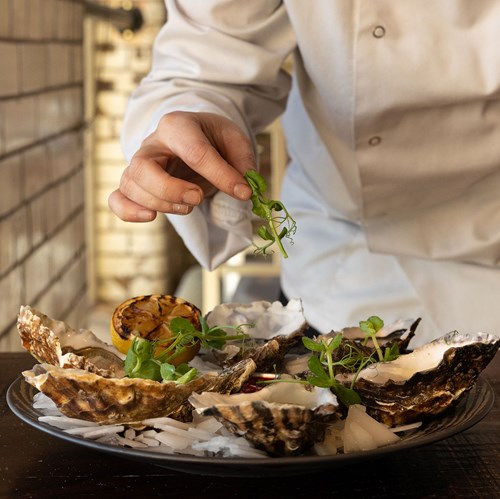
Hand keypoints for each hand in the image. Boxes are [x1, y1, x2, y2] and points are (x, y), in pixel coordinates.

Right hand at [108, 112, 255, 221]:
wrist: (192, 137)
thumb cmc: (212, 138)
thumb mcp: (234, 140)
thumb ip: (242, 162)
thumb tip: (244, 190)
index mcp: (178, 125)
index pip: (193, 151)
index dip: (220, 175)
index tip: (243, 192)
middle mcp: (152, 144)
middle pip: (143, 168)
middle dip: (172, 190)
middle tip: (199, 198)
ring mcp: (139, 164)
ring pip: (131, 186)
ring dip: (161, 203)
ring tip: (189, 207)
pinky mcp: (135, 184)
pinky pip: (117, 198)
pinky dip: (128, 212)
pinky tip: (151, 217)